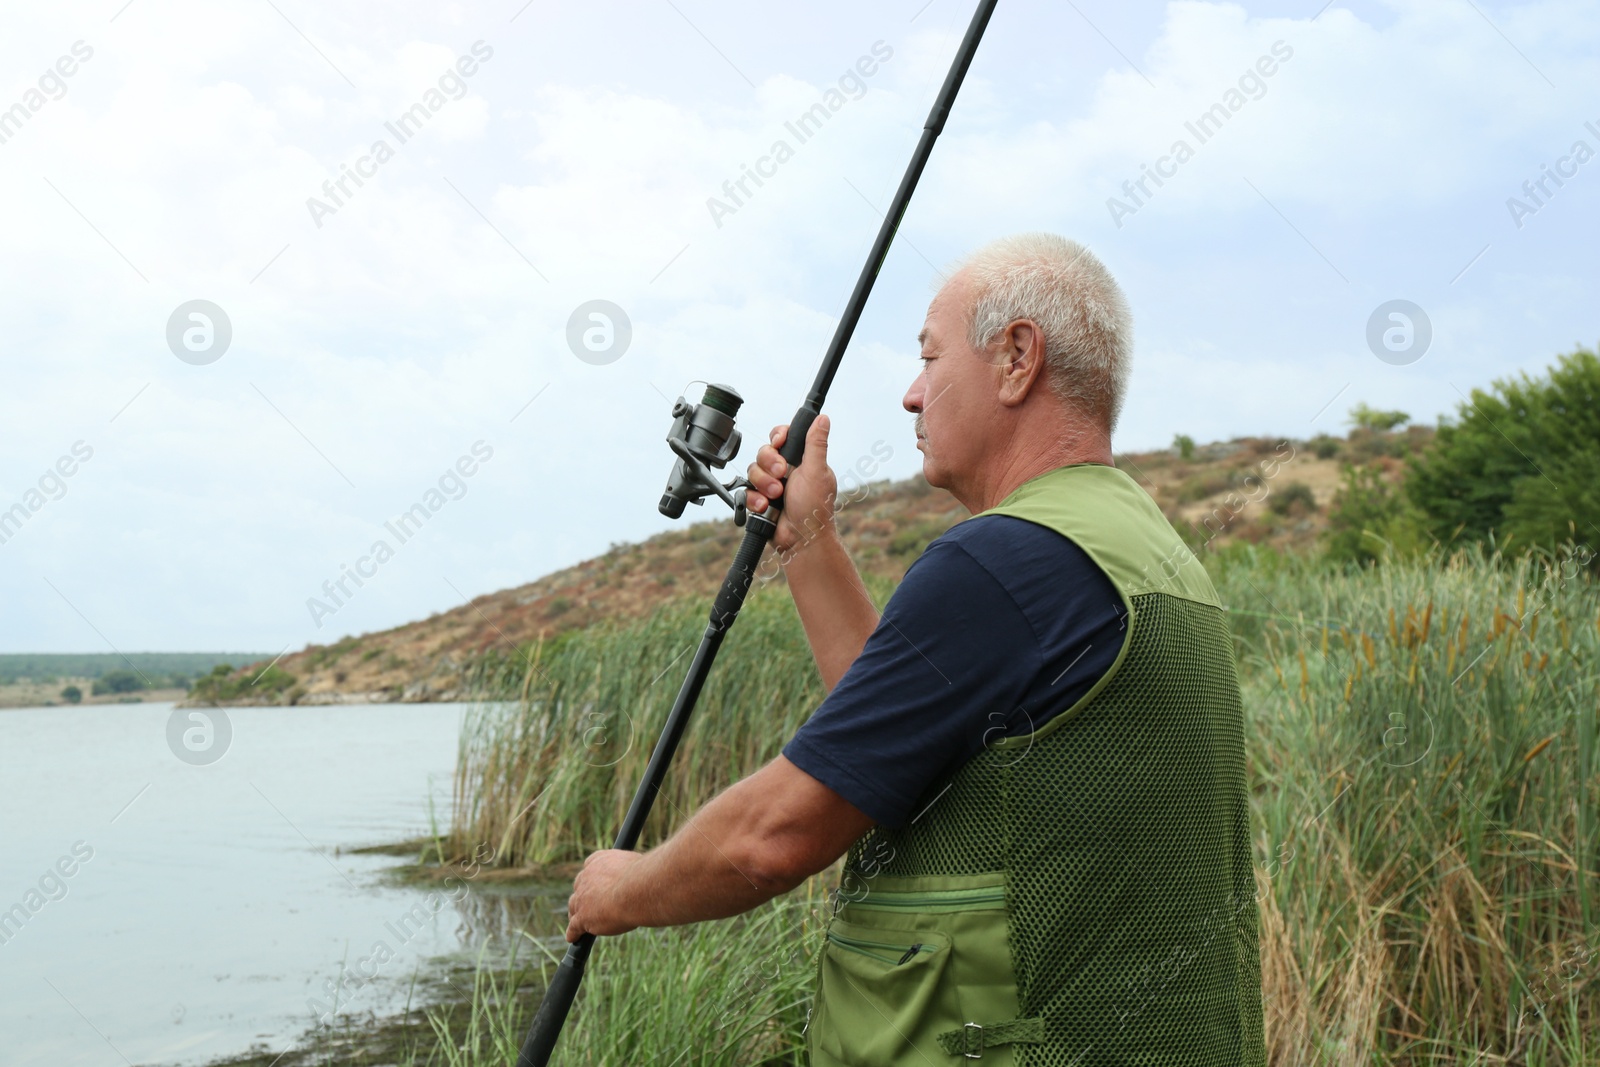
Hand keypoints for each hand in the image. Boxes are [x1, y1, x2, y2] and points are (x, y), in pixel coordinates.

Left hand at [565, 849, 645, 940]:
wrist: (637, 890)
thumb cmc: (643, 877)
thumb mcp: (636, 866)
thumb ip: (631, 871)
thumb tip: (640, 876)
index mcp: (599, 860)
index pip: (590, 867)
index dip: (594, 878)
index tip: (598, 885)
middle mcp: (586, 876)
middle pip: (580, 887)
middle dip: (584, 895)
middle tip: (590, 904)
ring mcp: (582, 897)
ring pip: (574, 906)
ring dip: (576, 913)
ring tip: (578, 921)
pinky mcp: (582, 917)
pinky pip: (574, 927)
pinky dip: (574, 933)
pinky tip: (573, 938)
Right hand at [744, 415, 835, 555]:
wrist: (802, 539)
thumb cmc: (815, 508)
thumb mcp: (817, 471)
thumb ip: (816, 444)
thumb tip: (823, 418)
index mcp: (800, 460)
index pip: (782, 437)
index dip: (777, 437)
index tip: (779, 443)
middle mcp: (784, 470)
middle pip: (764, 452)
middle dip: (770, 464)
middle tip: (782, 476)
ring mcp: (770, 485)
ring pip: (753, 470)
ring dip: (764, 484)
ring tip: (777, 496)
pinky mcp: (758, 499)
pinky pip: (746, 491)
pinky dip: (755, 500)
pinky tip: (766, 507)